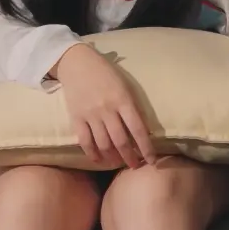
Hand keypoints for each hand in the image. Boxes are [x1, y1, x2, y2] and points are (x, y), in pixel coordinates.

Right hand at [50, 43, 155, 167]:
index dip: (146, 148)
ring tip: (119, 163)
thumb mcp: (125, 87)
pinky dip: (92, 154)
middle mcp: (107, 109)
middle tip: (135, 166)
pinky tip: (99, 160)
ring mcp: (91, 115)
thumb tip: (142, 132)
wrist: (77, 63)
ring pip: (104, 144)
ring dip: (113, 158)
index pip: (138, 129)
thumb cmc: (106, 74)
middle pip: (121, 141)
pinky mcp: (76, 118)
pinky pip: (85, 141)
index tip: (152, 160)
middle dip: (130, 157)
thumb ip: (133, 108)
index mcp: (123, 100)